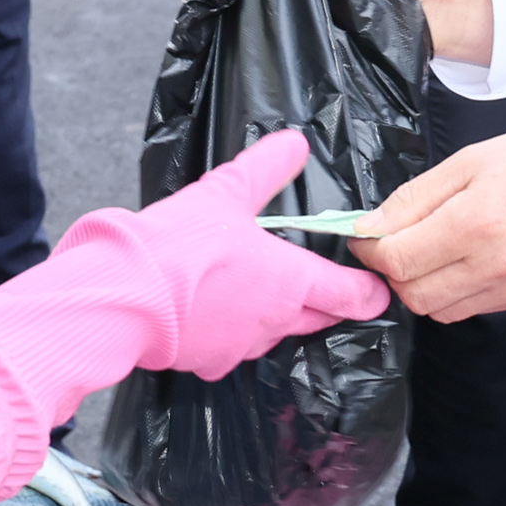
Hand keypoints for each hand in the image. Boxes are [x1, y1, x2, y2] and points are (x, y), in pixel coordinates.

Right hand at [22, 128, 389, 380]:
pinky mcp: (211, 363)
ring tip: (257, 291)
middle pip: (318, 318)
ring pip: (275, 333)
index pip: (349, 294)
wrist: (126, 296)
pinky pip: (234, 348)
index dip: (368, 292)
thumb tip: (295, 143)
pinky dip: (232, 331)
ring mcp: (244, 347)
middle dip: (326, 304)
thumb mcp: (226, 192)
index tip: (378, 290)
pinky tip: (213, 311)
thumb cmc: (181, 244)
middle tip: (328, 288)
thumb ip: (265, 167)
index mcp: (292, 282)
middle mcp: (276, 321)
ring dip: (275, 316)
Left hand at [357, 127, 505, 322]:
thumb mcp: (470, 161)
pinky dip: (452, 291)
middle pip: (412, 294)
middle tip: (395, 242)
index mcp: (474, 224)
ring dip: (420, 285)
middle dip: (392, 271)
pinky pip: (469, 308)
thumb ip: (414, 198)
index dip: (369, 250)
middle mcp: (493, 265)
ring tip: (430, 249)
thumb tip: (369, 226)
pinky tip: (461, 259)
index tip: (364, 235)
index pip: (397, 260)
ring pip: (438, 310)